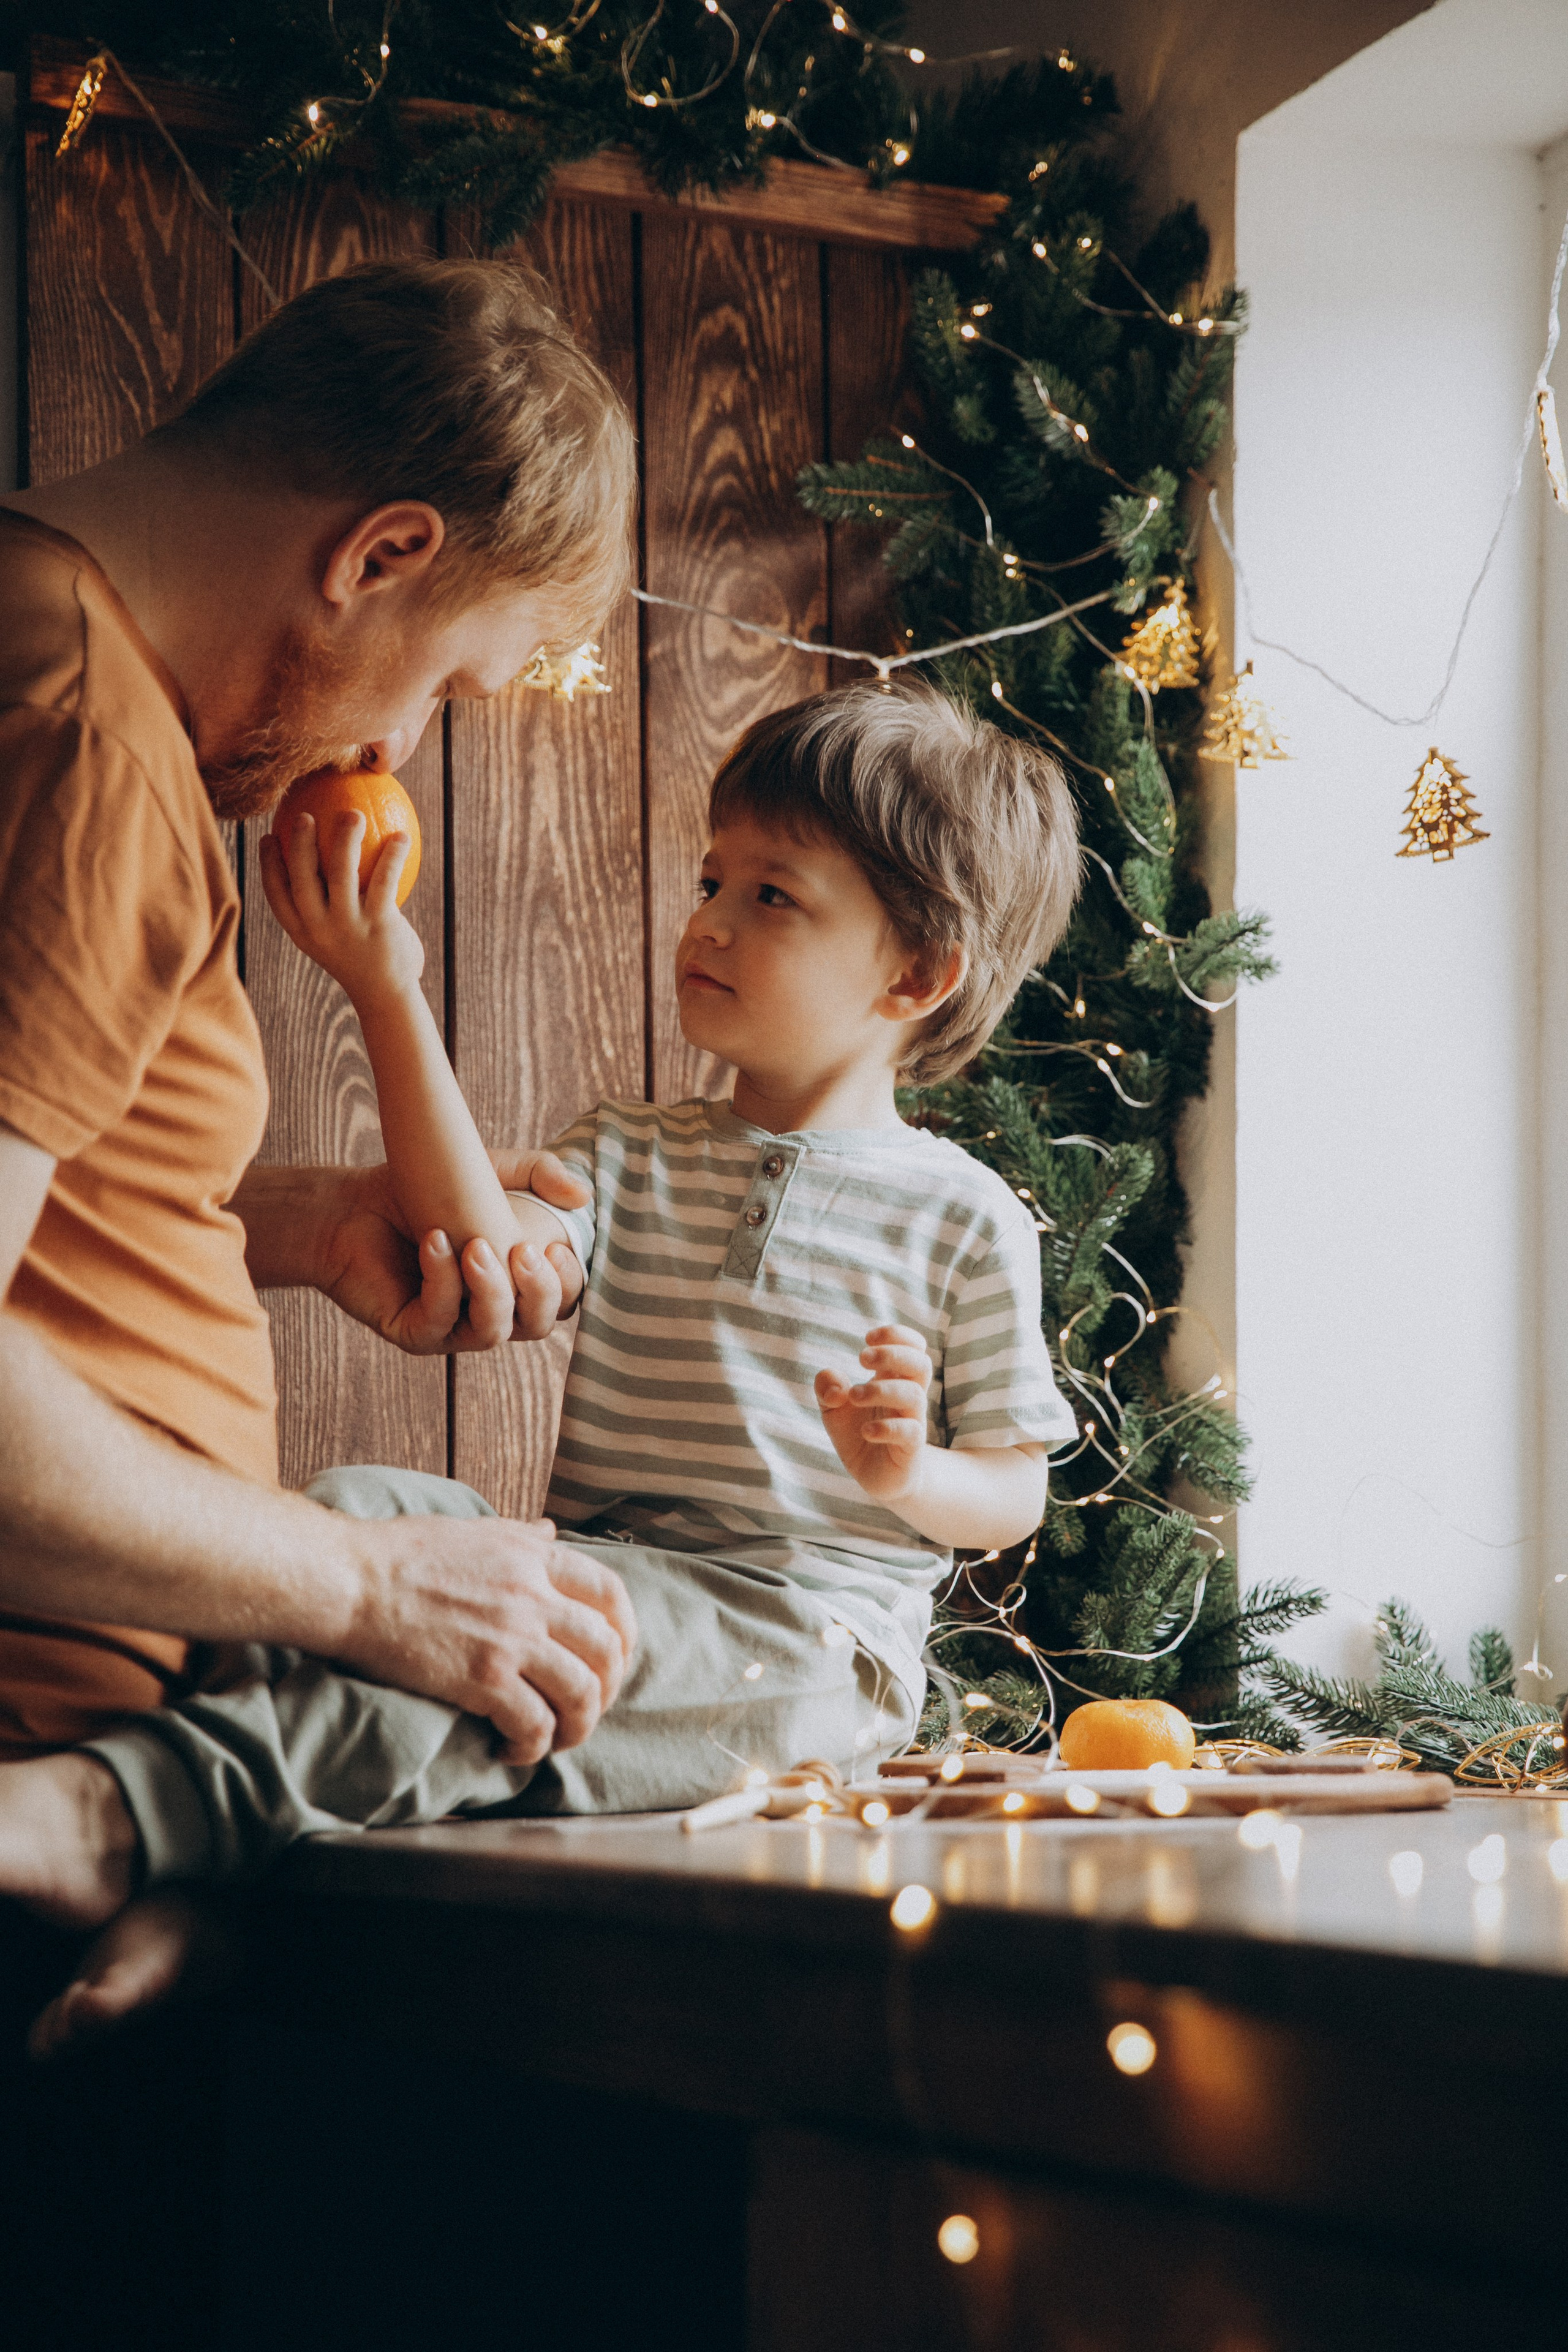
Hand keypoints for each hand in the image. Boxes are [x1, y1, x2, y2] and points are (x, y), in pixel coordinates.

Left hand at [258, 1154, 585, 1355]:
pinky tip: (434, 1241)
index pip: (560, 1299)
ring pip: (493, 1331)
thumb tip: (584, 1195)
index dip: (567, 1282)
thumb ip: (539, 1173)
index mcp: (516, 1283)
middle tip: (523, 1249)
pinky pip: (439, 1319)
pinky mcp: (414, 1333)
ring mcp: (453, 1328)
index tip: (556, 1246)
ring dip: (491, 1290)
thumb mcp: (491, 1171)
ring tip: (474, 1244)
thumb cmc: (423, 1190)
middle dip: (539, 1292)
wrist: (351, 1204)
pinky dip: (442, 1280)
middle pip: (537, 1324)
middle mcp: (489, 1312)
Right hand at [259, 808, 422, 1009]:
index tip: (268, 837)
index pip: (275, 894)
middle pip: (301, 877)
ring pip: (342, 873)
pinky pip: (384, 881)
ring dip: (346, 839)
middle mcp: (319, 929)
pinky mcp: (379, 925)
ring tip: (353, 814)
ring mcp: (348, 927)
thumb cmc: (359, 959)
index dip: (267, 864)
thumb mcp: (331, 939)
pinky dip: (392, 856)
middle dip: (300, 843)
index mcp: (301, 931)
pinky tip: (401, 837)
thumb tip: (321, 863)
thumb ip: (321, 907)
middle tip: (305, 814)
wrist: (385, 995)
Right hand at [342, 1515, 638, 1761]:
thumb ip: (520, 1535)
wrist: (353, 1582)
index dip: (624, 1631)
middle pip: (607, 1649)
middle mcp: (533, 1596)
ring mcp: (512, 1638)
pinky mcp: (484, 1679)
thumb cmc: (401, 1553)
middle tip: (587, 1707)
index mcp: (534, 1557)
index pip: (610, 1593)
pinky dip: (533, 1746)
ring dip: (579, 1725)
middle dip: (608, 1686)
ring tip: (557, 1738)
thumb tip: (550, 1531)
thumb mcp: (474, 1529)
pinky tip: (511, 1749)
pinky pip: (535, 1724)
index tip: (616, 1656)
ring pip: (582, 1693)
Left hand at [814, 1324, 932, 1503]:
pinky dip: (887, 1427)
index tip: (867, 1340)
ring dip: (881, 1390)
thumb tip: (835, 1385)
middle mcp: (908, 1397)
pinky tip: (866, 1431)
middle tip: (862, 1358)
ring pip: (915, 1395)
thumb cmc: (859, 1433)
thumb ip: (826, 1388)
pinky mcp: (911, 1449)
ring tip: (854, 1396)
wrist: (876, 1476)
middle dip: (893, 1354)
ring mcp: (912, 1422)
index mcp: (894, 1379)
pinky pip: (911, 1432)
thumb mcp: (833, 1409)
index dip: (896, 1335)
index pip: (913, 1346)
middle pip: (921, 1363)